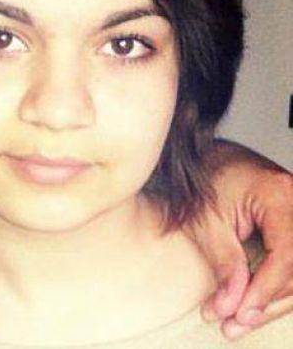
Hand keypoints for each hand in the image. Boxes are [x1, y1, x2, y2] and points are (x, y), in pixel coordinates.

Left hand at [187, 141, 292, 339]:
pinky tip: (253, 308)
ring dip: (272, 303)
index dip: (266, 288)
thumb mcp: (206, 222)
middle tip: (235, 325)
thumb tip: (229, 305)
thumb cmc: (204, 183)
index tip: (242, 312)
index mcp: (279, 195)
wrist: (208, 163)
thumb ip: (223, 262)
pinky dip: (275, 291)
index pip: (287, 252)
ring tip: (237, 323)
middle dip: (267, 302)